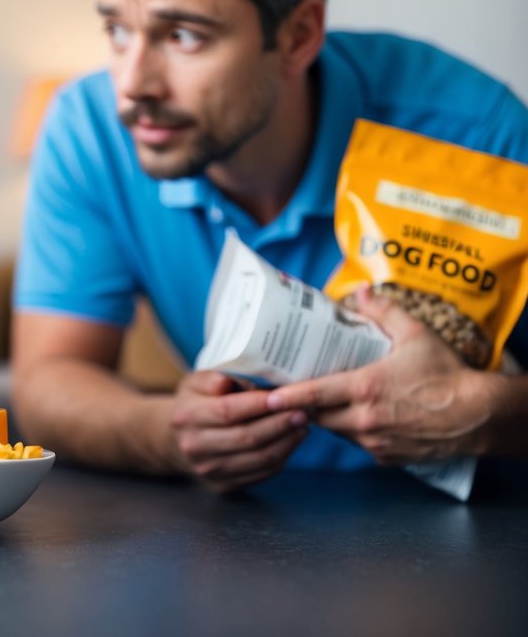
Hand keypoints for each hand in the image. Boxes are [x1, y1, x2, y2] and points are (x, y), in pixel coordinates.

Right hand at [168, 370, 308, 493]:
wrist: (175, 442)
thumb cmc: (192, 405)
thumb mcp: (194, 383)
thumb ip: (215, 378)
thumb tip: (245, 380)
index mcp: (187, 417)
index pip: (227, 411)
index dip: (257, 405)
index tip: (283, 396)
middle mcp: (195, 446)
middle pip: (246, 438)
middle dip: (279, 424)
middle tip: (303, 412)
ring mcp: (209, 470)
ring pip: (258, 459)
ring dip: (286, 442)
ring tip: (302, 426)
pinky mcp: (223, 486)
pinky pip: (261, 474)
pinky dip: (281, 457)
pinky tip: (290, 441)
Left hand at [266, 286, 495, 464]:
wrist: (480, 415)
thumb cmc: (448, 374)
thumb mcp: (416, 335)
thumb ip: (384, 312)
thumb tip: (361, 291)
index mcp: (365, 389)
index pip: (314, 394)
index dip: (288, 396)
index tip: (266, 396)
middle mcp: (365, 419)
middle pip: (319, 415)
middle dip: (308, 405)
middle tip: (300, 392)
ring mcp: (375, 441)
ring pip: (338, 431)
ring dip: (332, 418)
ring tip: (330, 401)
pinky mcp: (387, 456)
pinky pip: (360, 445)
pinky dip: (357, 432)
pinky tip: (364, 418)